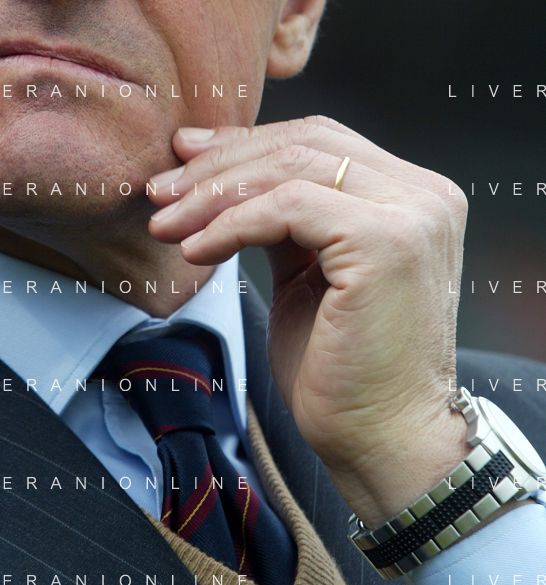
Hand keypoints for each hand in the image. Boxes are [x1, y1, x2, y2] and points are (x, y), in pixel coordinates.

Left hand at [148, 115, 469, 526]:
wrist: (384, 444)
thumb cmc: (342, 368)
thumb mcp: (305, 268)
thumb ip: (281, 212)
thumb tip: (209, 160)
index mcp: (412, 193)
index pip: (317, 140)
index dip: (244, 143)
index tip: (182, 158)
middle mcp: (424, 194)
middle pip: (302, 144)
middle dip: (220, 164)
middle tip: (160, 191)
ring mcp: (412, 214)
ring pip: (290, 169)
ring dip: (214, 193)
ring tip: (166, 223)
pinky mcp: (386, 242)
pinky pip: (289, 207)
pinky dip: (233, 223)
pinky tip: (197, 250)